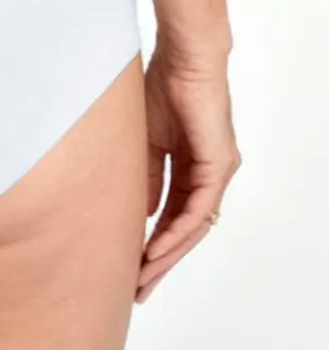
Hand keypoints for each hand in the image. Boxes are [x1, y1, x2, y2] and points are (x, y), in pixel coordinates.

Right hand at [137, 46, 241, 302]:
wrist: (183, 59)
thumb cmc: (161, 88)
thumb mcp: (145, 142)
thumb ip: (147, 177)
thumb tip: (141, 212)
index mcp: (192, 169)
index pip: (173, 218)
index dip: (153, 244)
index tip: (131, 267)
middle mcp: (210, 175)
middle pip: (185, 231)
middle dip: (160, 263)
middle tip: (138, 290)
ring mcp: (217, 172)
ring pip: (193, 228)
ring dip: (167, 255)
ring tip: (142, 278)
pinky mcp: (218, 165)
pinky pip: (197, 210)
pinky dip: (175, 233)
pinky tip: (154, 249)